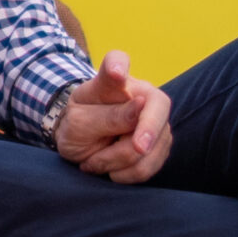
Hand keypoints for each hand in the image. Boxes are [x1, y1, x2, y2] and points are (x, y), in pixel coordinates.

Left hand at [54, 49, 171, 184]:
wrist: (84, 142)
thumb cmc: (78, 124)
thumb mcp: (80, 122)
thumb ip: (107, 116)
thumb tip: (140, 107)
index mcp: (112, 80)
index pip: (116, 61)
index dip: (118, 65)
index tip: (115, 73)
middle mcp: (141, 93)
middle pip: (157, 107)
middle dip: (148, 131)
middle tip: (137, 148)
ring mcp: (155, 120)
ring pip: (153, 144)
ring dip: (121, 162)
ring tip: (96, 161)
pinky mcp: (159, 145)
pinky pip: (151, 165)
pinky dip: (128, 174)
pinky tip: (111, 170)